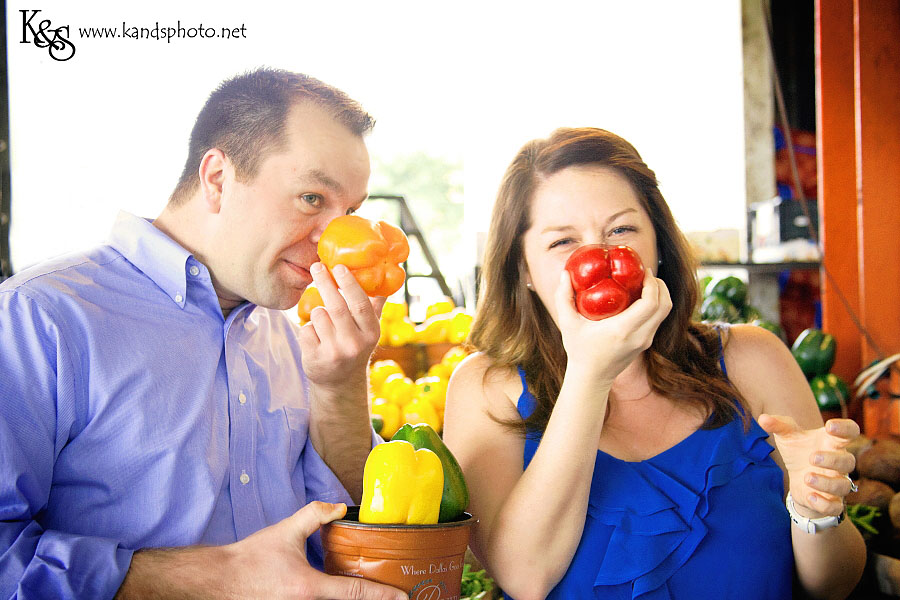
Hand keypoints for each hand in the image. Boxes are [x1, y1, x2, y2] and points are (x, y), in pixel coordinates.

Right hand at [227, 501, 405, 599]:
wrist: (218, 581)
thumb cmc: (251, 559)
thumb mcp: (286, 531)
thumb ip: (314, 515)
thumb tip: (338, 507)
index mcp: (310, 588)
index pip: (355, 592)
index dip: (382, 595)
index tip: (403, 597)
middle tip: (392, 595)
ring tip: (368, 593)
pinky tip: (341, 594)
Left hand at [299, 262, 385, 389]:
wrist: (340, 383)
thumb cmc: (355, 346)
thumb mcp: (369, 330)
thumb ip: (375, 305)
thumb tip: (385, 279)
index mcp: (371, 333)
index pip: (360, 304)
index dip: (349, 284)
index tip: (339, 267)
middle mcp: (354, 344)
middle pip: (336, 306)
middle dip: (325, 282)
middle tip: (316, 266)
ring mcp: (334, 352)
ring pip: (318, 315)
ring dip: (318, 312)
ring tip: (325, 322)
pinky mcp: (315, 358)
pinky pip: (306, 329)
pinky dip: (308, 328)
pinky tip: (317, 338)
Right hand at [554, 268, 671, 386]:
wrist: (591, 377)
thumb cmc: (579, 350)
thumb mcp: (567, 323)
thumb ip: (563, 297)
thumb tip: (564, 273)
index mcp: (623, 329)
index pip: (650, 303)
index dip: (652, 284)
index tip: (643, 271)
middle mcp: (639, 336)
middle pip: (664, 305)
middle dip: (660, 285)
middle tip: (646, 274)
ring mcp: (645, 341)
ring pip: (665, 312)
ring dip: (660, 294)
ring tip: (646, 283)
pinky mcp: (646, 343)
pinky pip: (658, 319)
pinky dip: (655, 305)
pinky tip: (641, 298)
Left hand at [758, 414, 859, 516]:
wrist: (797, 480)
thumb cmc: (798, 452)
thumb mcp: (787, 437)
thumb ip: (778, 425)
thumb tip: (763, 419)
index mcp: (831, 442)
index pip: (850, 431)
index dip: (845, 428)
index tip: (830, 426)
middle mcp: (838, 463)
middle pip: (848, 461)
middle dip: (833, 459)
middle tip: (812, 457)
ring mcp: (836, 483)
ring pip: (843, 485)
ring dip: (827, 483)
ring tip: (807, 477)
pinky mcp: (831, 502)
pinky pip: (835, 507)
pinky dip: (825, 504)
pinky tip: (811, 497)